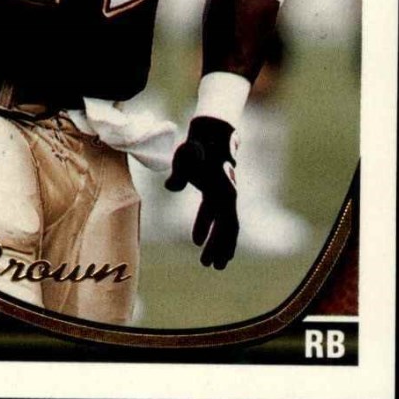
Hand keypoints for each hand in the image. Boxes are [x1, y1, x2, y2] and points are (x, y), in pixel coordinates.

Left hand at [165, 116, 238, 269]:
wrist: (210, 132)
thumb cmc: (197, 146)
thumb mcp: (186, 159)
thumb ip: (179, 175)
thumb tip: (170, 187)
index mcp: (223, 191)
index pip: (225, 222)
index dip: (217, 241)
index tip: (206, 257)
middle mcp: (227, 195)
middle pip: (228, 228)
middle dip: (219, 247)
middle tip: (211, 266)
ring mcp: (224, 194)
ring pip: (224, 224)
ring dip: (217, 242)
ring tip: (210, 262)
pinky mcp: (216, 192)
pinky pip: (215, 214)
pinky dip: (209, 226)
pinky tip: (198, 237)